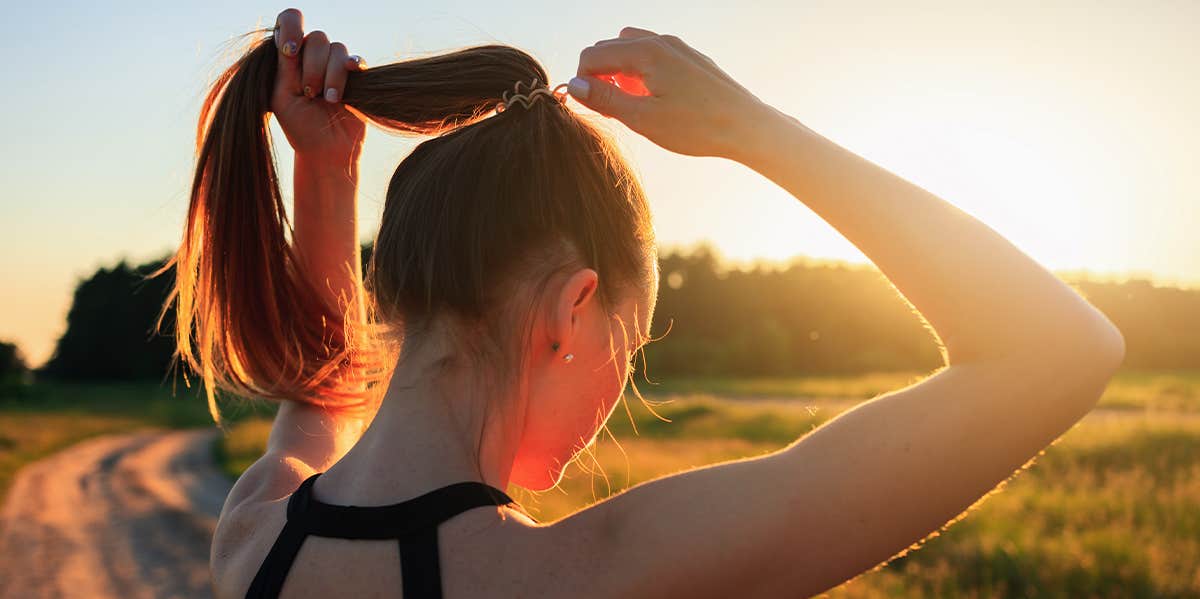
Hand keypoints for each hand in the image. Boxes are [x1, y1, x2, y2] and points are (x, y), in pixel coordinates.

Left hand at [271, 8, 366, 165]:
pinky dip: (353, 66)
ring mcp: (335, 66)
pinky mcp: (356, 77)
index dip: (291, 29)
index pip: (289, 23)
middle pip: (316, 39)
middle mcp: (313, 58)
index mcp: (290, 59)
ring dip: (332, 76)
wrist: (328, 151)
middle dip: (313, 67)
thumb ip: (285, 67)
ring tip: (330, 100)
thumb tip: (288, 40)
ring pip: (337, 49)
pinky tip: (352, 77)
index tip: (289, 52)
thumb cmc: (301, 128)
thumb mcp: (283, 97)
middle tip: (310, 94)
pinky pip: (356, 60)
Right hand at [569, 27, 773, 161]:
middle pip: (610, 47)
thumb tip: (573, 85)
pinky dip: (641, 72)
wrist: (747, 127)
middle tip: (608, 109)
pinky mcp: (690, 60)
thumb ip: (605, 99)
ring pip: (632, 49)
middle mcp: (661, 42)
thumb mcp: (643, 118)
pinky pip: (654, 57)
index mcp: (646, 52)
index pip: (592, 55)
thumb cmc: (697, 126)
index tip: (590, 108)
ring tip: (629, 105)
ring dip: (620, 72)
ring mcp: (678, 48)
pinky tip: (653, 100)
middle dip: (599, 75)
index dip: (582, 82)